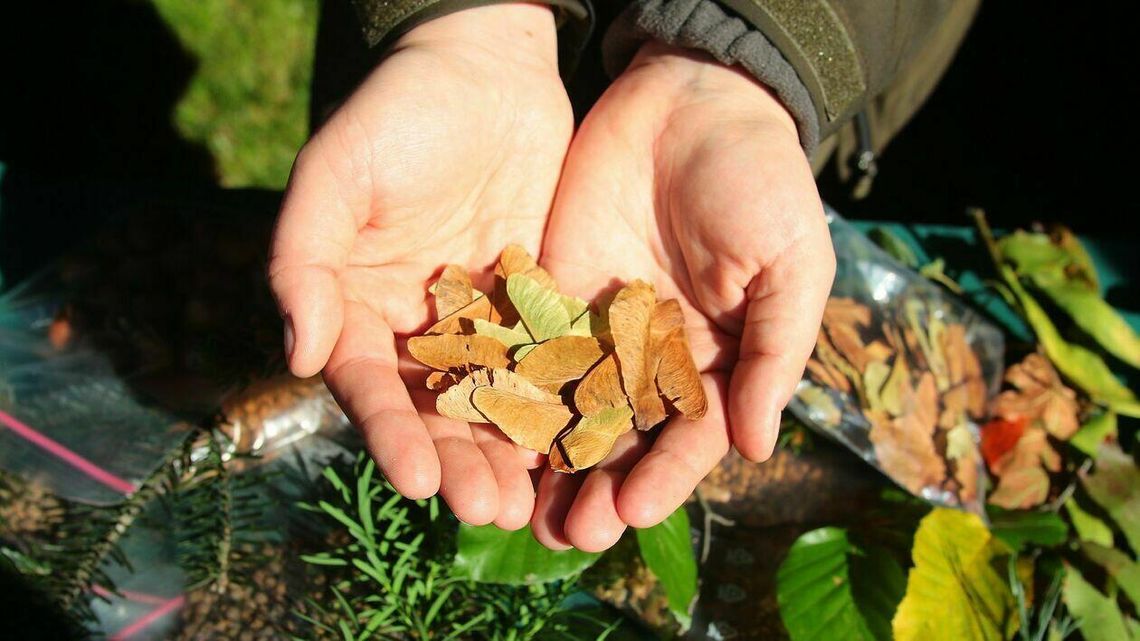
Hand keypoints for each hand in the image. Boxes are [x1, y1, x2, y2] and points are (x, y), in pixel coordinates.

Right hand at [268, 5, 572, 528]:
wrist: (484, 65)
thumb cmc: (397, 112)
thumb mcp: (335, 175)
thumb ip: (302, 260)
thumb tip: (295, 355)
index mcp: (357, 305)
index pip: (369, 387)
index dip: (390, 435)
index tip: (416, 481)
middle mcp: (415, 325)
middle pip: (435, 410)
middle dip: (459, 461)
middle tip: (490, 508)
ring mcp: (477, 317)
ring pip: (493, 399)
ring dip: (510, 450)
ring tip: (532, 499)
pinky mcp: (533, 300)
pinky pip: (544, 360)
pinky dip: (558, 402)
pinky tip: (579, 441)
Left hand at [532, 42, 834, 550]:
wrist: (693, 99)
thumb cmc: (761, 181)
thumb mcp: (790, 266)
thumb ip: (774, 354)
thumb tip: (758, 447)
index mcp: (715, 359)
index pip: (687, 437)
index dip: (663, 479)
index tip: (632, 515)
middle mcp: (651, 356)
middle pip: (620, 437)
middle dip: (594, 486)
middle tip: (565, 535)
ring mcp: (596, 325)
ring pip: (566, 407)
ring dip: (544, 460)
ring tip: (518, 510)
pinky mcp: (549, 290)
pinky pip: (527, 346)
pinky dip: (507, 390)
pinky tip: (483, 429)